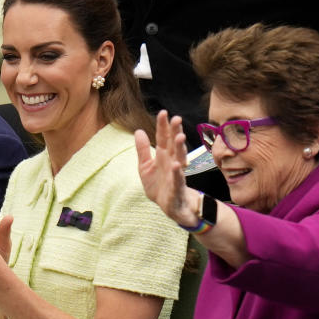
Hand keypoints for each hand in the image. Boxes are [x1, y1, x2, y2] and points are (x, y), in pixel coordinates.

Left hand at [135, 111, 197, 226]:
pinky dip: (177, 173)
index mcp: (163, 155)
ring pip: (180, 158)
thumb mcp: (145, 167)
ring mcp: (176, 174)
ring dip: (180, 148)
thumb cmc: (159, 185)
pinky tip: (177, 165)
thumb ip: (142, 150)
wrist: (170, 206)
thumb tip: (138, 131)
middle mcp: (172, 161)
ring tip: (180, 137)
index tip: (163, 112)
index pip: (163, 138)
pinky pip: (178, 179)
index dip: (163, 126)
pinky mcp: (177, 188)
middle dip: (175, 132)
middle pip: (174, 144)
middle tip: (177, 119)